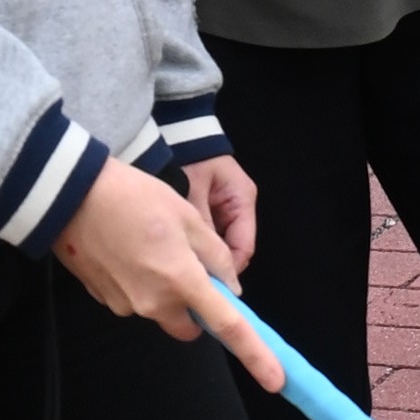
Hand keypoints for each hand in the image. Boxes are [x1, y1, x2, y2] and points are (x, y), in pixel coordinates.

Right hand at [57, 155, 279, 383]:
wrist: (68, 195)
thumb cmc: (132, 197)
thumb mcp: (187, 216)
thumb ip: (216, 255)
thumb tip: (229, 285)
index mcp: (183, 281)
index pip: (229, 327)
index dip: (256, 355)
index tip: (276, 382)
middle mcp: (155, 303)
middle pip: (190, 326)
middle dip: (196, 308)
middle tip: (188, 266)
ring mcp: (126, 305)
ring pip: (160, 310)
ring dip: (165, 290)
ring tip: (149, 245)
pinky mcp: (104, 300)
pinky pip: (134, 299)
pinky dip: (139, 282)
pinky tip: (127, 250)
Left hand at [185, 150, 259, 275]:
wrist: (176, 135)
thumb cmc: (186, 157)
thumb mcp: (191, 192)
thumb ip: (198, 224)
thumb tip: (198, 263)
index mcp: (242, 199)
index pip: (243, 247)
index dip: (226, 270)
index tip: (205, 284)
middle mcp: (239, 208)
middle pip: (231, 251)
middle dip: (212, 266)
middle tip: (188, 279)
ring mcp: (227, 210)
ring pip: (218, 247)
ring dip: (202, 257)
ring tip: (180, 267)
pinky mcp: (212, 211)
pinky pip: (207, 237)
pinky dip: (195, 246)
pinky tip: (178, 253)